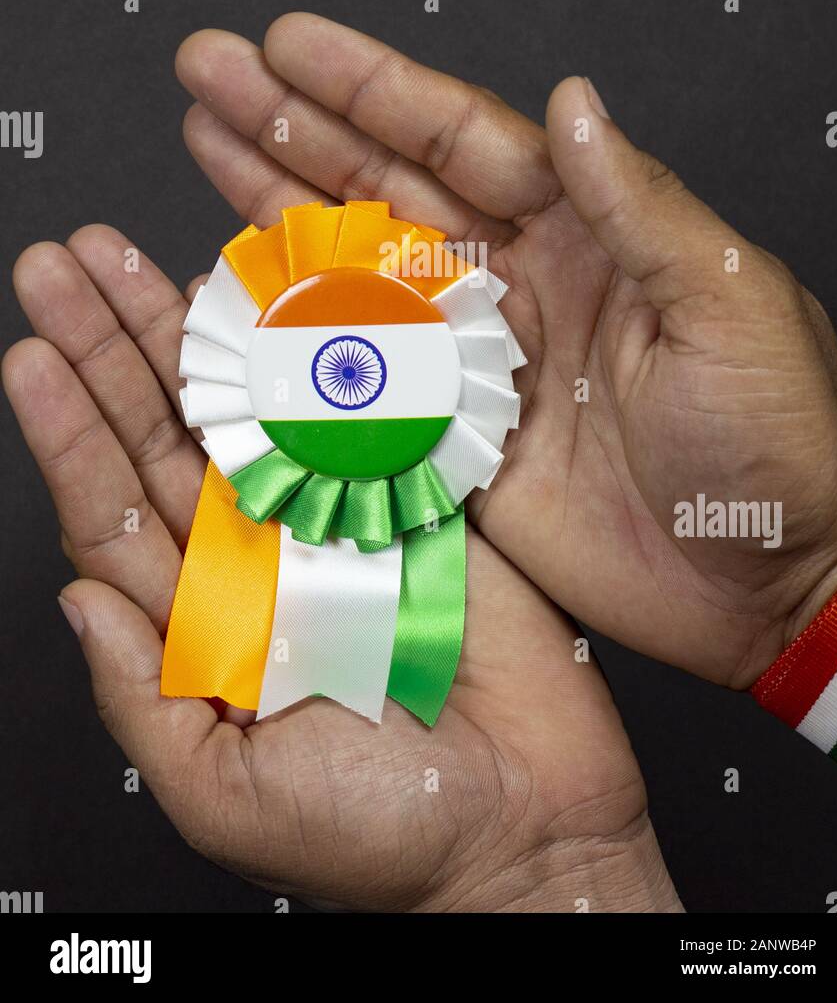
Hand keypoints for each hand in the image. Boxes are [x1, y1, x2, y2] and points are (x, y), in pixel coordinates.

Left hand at [3, 230, 678, 911]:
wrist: (530, 829)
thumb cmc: (382, 836)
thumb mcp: (228, 796)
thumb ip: (148, 698)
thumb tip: (77, 603)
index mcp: (207, 622)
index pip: (116, 506)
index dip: (70, 430)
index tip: (30, 355)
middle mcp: (261, 555)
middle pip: (166, 431)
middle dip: (110, 346)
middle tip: (60, 267)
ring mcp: (338, 518)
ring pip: (249, 405)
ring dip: (189, 330)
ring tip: (130, 257)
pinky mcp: (417, 497)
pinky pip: (358, 409)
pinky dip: (317, 351)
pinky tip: (268, 299)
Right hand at [174, 14, 836, 688]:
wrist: (776, 584)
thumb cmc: (783, 438)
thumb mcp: (728, 301)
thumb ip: (638, 205)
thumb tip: (572, 100)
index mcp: (584, 232)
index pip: (460, 137)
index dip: (371, 87)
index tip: (288, 41)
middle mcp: (517, 281)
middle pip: (385, 183)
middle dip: (293, 123)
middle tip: (208, 69)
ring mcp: (476, 361)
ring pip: (357, 264)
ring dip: (278, 203)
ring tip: (203, 138)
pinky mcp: (452, 440)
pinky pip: (359, 376)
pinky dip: (297, 334)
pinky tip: (237, 286)